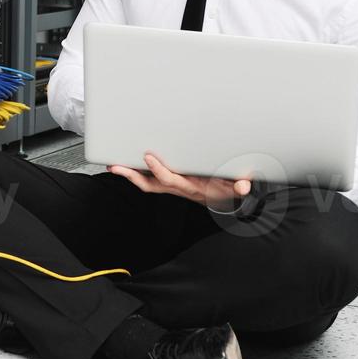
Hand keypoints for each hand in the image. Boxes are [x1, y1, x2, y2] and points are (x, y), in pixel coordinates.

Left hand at [107, 153, 251, 208]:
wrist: (223, 201)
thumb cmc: (226, 189)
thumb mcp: (235, 188)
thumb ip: (240, 186)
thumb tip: (244, 186)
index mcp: (191, 187)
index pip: (170, 179)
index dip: (158, 170)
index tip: (148, 156)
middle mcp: (177, 188)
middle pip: (150, 185)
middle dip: (132, 176)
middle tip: (115, 166)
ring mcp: (171, 187)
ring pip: (146, 184)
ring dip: (130, 175)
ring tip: (114, 165)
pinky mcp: (169, 184)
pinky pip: (149, 180)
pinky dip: (136, 174)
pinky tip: (126, 165)